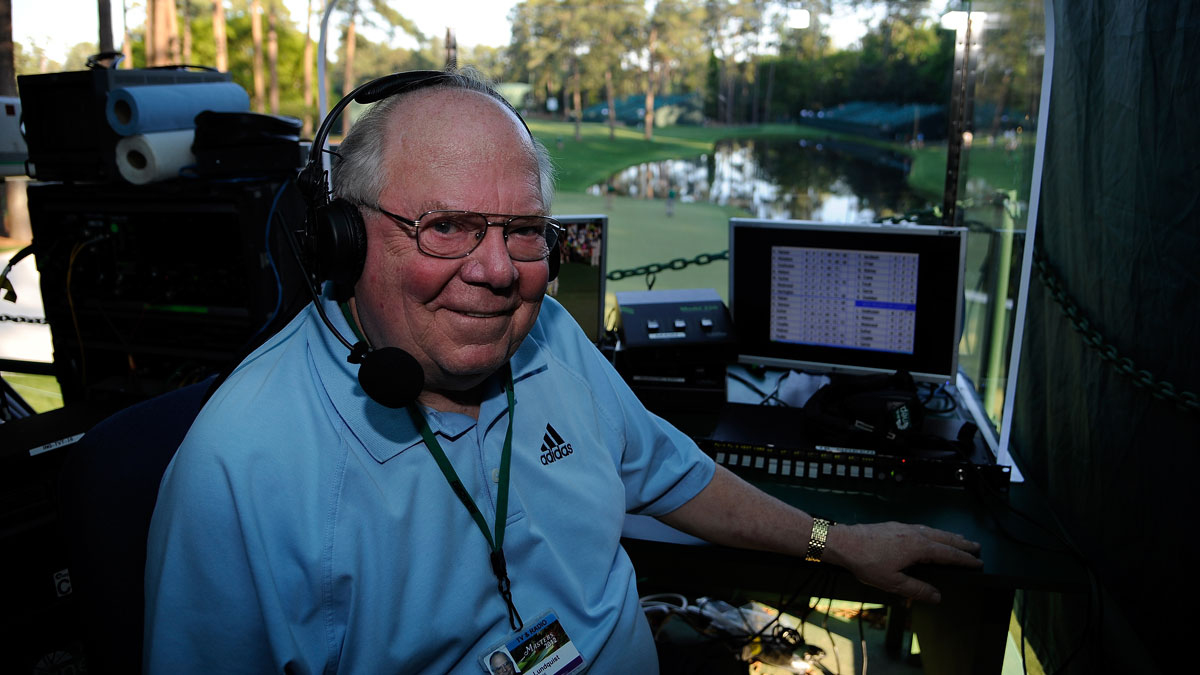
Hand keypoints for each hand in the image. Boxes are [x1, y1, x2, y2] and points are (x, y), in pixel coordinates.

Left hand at [825, 522, 982, 603]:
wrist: (843, 542)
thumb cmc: (866, 562)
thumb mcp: (892, 582)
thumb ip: (917, 589)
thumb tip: (937, 596)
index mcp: (918, 547)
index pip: (949, 554)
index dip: (965, 559)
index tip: (978, 561)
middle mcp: (915, 534)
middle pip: (945, 539)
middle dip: (961, 544)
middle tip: (976, 547)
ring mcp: (904, 527)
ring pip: (933, 531)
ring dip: (948, 536)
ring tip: (959, 539)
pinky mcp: (894, 525)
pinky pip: (922, 528)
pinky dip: (933, 532)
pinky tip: (930, 534)